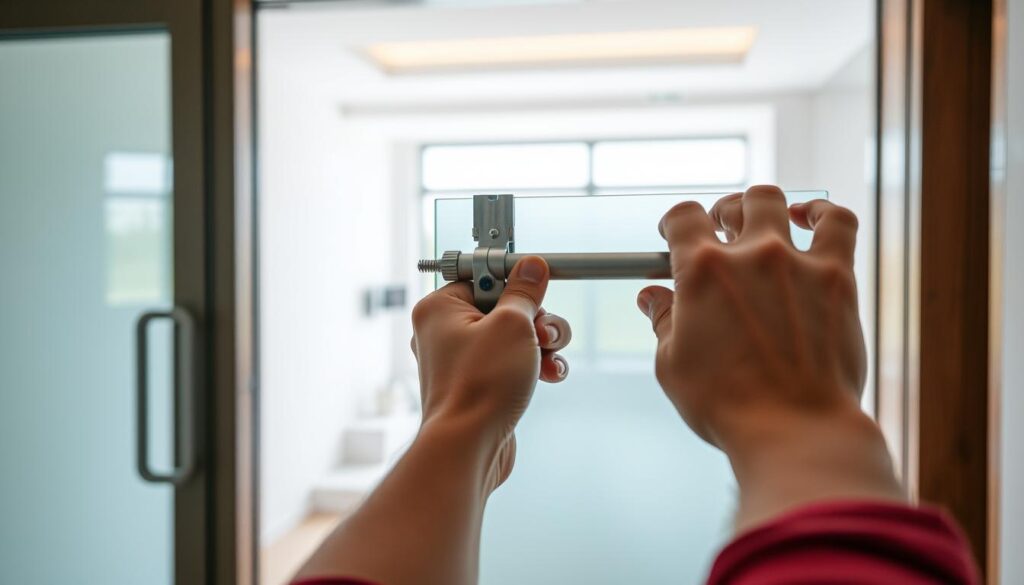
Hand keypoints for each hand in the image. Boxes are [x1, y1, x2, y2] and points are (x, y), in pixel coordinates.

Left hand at [411, 255, 571, 489]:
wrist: (468, 447)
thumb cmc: (479, 386)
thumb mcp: (513, 325)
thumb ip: (525, 292)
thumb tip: (531, 267)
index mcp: (440, 308)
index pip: (483, 276)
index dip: (515, 280)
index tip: (538, 282)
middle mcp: (445, 332)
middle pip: (504, 307)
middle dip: (535, 319)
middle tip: (542, 333)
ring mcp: (463, 361)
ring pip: (514, 336)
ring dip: (541, 343)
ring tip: (549, 356)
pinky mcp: (481, 384)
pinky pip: (512, 362)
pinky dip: (534, 365)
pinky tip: (549, 375)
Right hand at [637, 185, 900, 528]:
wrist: (794, 430)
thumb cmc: (726, 405)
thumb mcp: (673, 364)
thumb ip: (663, 320)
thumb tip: (652, 296)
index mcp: (702, 271)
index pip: (683, 217)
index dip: (676, 223)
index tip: (676, 235)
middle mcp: (749, 255)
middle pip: (733, 204)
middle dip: (721, 214)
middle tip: (722, 233)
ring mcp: (796, 261)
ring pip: (778, 201)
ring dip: (764, 207)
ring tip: (763, 221)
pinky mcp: (837, 277)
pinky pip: (837, 222)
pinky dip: (822, 211)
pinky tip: (811, 217)